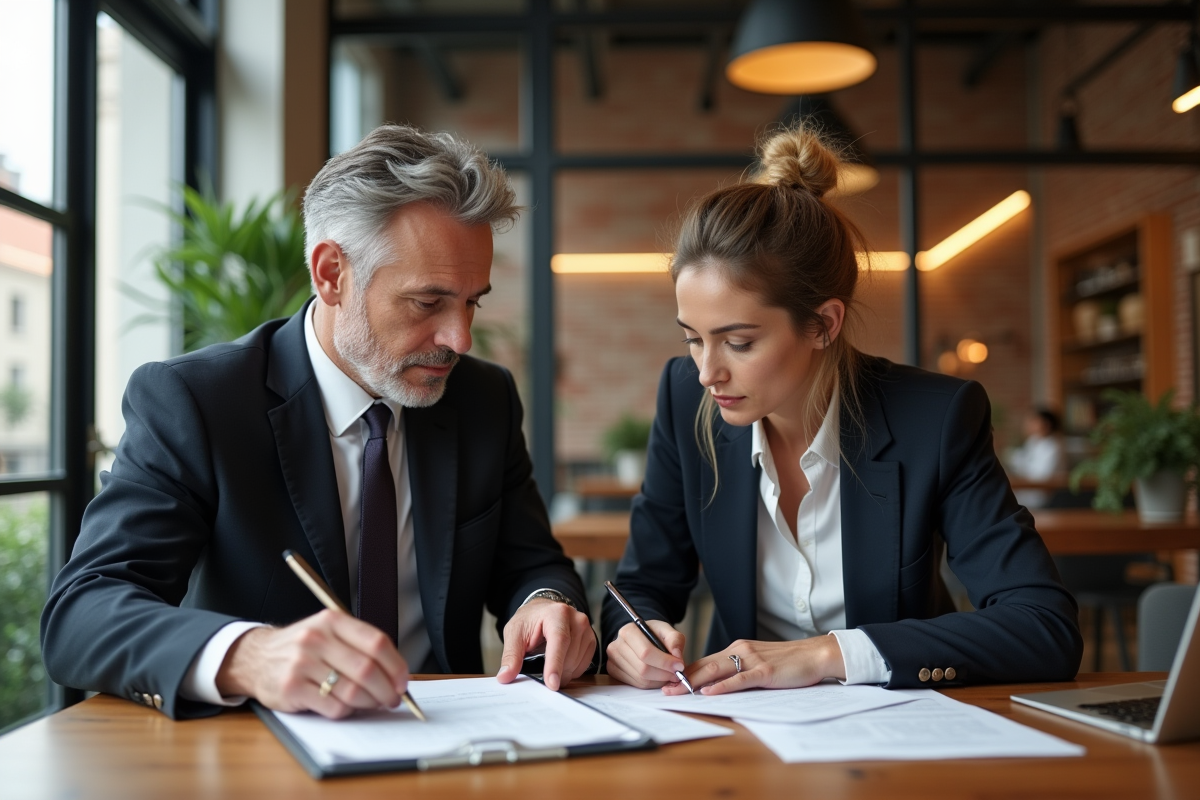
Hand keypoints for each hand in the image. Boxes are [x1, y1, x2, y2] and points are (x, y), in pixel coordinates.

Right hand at [215, 610, 409, 718]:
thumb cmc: (301, 648)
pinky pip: (333, 707)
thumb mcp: (327, 632)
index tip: (403, 681)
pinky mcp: (291, 688)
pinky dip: (347, 711)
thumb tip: (395, 674)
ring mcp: (302, 664)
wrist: (255, 658)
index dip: (396, 665)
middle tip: (392, 699)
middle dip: (387, 690)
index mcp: (332, 621)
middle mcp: (316, 639)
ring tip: (373, 704)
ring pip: (352, 691)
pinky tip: (346, 707)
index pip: (376, 642)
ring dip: (370, 703)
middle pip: (367, 669)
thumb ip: (358, 645)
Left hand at [495, 598, 595, 690]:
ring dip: (562, 672)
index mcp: (557, 613)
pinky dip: (571, 671)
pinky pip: (584, 664)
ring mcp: (587, 629)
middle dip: (555, 672)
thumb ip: (511, 655)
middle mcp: (576, 619)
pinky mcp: (591, 639)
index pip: (559, 641)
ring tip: (549, 666)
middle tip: (540, 677)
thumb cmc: (529, 621)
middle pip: (569, 656)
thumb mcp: (514, 633)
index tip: (552, 685)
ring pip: (577, 663)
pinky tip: (560, 664)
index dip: (555, 664)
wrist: (544, 611)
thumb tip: (505, 676)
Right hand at [606, 620, 686, 689]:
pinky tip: (657, 676)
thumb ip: (675, 640)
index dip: (665, 662)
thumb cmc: (653, 634)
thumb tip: (677, 656)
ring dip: (659, 680)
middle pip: (643, 669)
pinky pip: (636, 684)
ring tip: (668, 673)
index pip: (646, 652)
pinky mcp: (614, 672)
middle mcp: (617, 646)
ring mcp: (613, 660)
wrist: (641, 637)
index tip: (679, 665)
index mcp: (629, 631)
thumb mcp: (666, 630)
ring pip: (641, 679)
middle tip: (677, 673)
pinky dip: (651, 683)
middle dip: (664, 674)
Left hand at [663, 636, 844, 695]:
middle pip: (705, 665)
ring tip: (678, 691)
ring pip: (717, 670)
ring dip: (694, 682)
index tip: (667, 682)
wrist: (815, 655)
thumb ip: (739, 671)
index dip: (685, 672)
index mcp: (737, 649)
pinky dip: (722, 686)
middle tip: (663, 690)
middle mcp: (740, 651)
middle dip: (682, 678)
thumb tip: (716, 685)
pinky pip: (739, 679)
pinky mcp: (765, 671)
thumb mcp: (758, 664)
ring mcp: (752, 660)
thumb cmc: (789, 662)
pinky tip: (709, 692)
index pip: (705, 661)